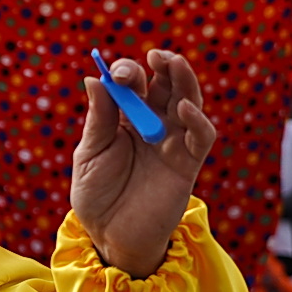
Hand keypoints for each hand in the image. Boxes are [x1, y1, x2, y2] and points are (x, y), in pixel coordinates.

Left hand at [70, 50, 215, 278]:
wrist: (109, 235)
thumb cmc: (96, 195)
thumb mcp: (90, 154)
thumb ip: (98, 119)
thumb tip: (93, 79)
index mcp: (125, 120)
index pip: (133, 86)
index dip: (128, 73)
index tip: (116, 73)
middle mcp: (152, 126)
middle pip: (166, 86)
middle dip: (163, 66)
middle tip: (154, 55)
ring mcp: (172, 143)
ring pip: (188, 103)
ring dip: (184, 81)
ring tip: (172, 63)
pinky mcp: (187, 164)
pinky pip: (201, 137)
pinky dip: (197, 120)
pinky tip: (184, 108)